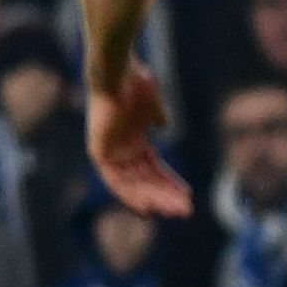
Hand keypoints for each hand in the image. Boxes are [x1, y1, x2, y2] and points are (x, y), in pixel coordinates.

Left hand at [86, 65, 191, 217]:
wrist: (118, 74)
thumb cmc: (136, 84)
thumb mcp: (150, 105)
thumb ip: (156, 115)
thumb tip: (162, 126)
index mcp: (133, 139)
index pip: (153, 168)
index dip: (170, 182)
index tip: (187, 195)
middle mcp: (121, 149)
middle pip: (146, 180)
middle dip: (166, 196)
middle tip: (186, 212)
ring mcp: (110, 151)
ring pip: (134, 184)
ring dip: (153, 199)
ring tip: (173, 211)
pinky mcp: (99, 153)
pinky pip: (116, 181)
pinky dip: (131, 194)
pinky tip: (148, 206)